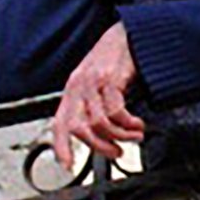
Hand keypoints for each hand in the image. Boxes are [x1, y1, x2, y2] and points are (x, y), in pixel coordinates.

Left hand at [54, 22, 143, 166]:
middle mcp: (78, 87)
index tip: (67, 166)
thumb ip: (95, 105)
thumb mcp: (98, 83)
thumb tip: (101, 133)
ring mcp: (93, 83)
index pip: (60, 124)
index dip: (61, 147)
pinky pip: (116, 110)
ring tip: (135, 137)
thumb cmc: (116, 59)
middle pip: (80, 128)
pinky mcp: (111, 79)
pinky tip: (138, 124)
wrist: (130, 33)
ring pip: (99, 122)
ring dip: (120, 136)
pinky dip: (129, 123)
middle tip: (117, 152)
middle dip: (100, 146)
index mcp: (72, 91)